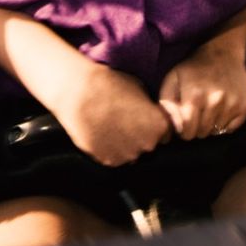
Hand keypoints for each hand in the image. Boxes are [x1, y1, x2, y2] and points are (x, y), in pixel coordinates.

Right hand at [52, 64, 171, 166]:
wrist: (80, 92)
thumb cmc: (110, 85)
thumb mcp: (139, 88)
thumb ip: (149, 108)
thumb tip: (149, 114)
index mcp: (159, 126)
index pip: (165, 132)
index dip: (153, 124)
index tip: (142, 117)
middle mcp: (147, 144)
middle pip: (148, 144)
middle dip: (140, 135)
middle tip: (124, 120)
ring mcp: (127, 155)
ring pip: (130, 152)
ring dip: (124, 143)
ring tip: (110, 125)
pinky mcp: (107, 160)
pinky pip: (113, 156)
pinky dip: (108, 148)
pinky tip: (100, 131)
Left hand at [157, 46, 245, 140]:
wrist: (223, 53)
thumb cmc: (194, 69)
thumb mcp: (173, 79)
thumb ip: (167, 103)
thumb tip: (175, 126)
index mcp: (194, 95)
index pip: (188, 130)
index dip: (183, 130)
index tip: (185, 124)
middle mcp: (215, 100)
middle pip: (202, 132)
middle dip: (197, 128)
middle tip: (197, 115)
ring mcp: (232, 103)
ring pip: (217, 131)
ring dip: (211, 126)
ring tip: (209, 110)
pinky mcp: (245, 106)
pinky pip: (231, 129)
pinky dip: (225, 124)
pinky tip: (221, 110)